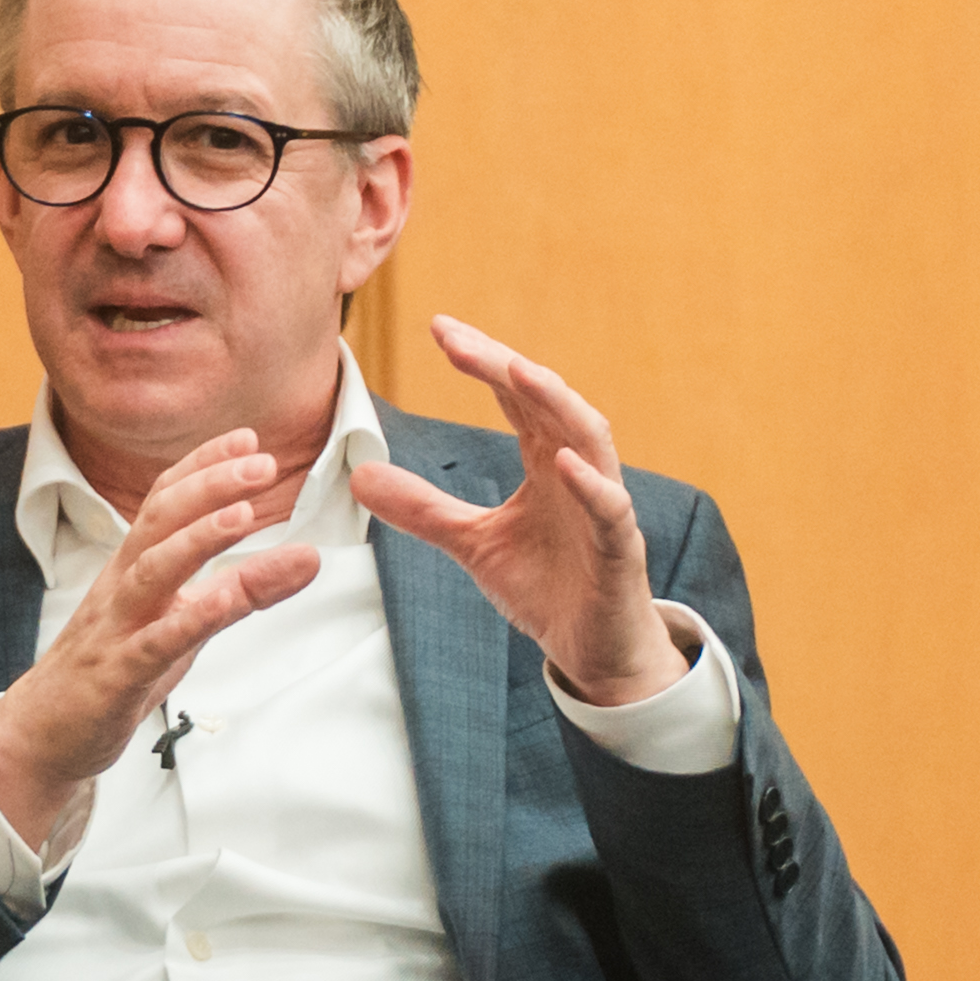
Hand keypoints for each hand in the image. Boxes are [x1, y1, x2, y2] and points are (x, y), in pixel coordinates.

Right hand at [0, 429, 322, 840]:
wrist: (45, 733)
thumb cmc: (114, 670)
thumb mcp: (187, 626)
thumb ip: (243, 590)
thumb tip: (307, 558)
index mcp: (134, 568)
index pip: (166, 501)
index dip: (204, 466)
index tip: (247, 439)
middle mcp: (122, 587)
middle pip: (161, 521)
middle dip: (211, 486)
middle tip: (261, 464)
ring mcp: (117, 628)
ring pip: (154, 570)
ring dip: (199, 538)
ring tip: (244, 515)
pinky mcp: (117, 675)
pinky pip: (154, 642)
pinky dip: (190, 619)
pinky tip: (224, 601)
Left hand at [349, 314, 685, 705]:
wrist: (595, 652)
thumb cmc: (547, 588)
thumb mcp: (472, 543)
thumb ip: (423, 509)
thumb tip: (359, 477)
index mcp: (547, 462)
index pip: (515, 397)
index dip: (481, 361)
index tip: (438, 328)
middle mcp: (578, 471)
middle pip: (546, 401)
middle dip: (503, 365)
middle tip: (454, 338)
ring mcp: (604, 506)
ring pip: (589, 439)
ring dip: (555, 402)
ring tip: (517, 370)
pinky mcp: (620, 550)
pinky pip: (610, 509)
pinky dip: (589, 484)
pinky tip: (561, 462)